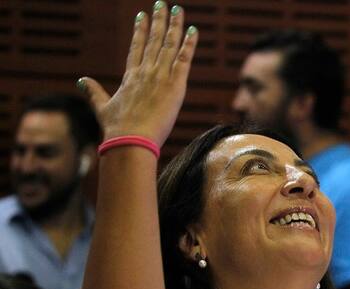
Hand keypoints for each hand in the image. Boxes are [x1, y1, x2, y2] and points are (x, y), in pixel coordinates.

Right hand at [79, 3, 197, 145]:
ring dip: (175, 26)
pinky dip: (189, 45)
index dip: (140, 31)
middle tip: (162, 4)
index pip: (137, 48)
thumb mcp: (103, 107)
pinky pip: (184, 60)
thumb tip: (80, 80)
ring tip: (177, 9)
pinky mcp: (175, 85)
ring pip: (169, 45)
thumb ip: (93, 91)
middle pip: (154, 40)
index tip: (142, 15)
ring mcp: (160, 77)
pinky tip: (194, 31)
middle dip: (158, 21)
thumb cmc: (118, 128)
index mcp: (131, 77)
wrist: (131, 140)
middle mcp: (145, 72)